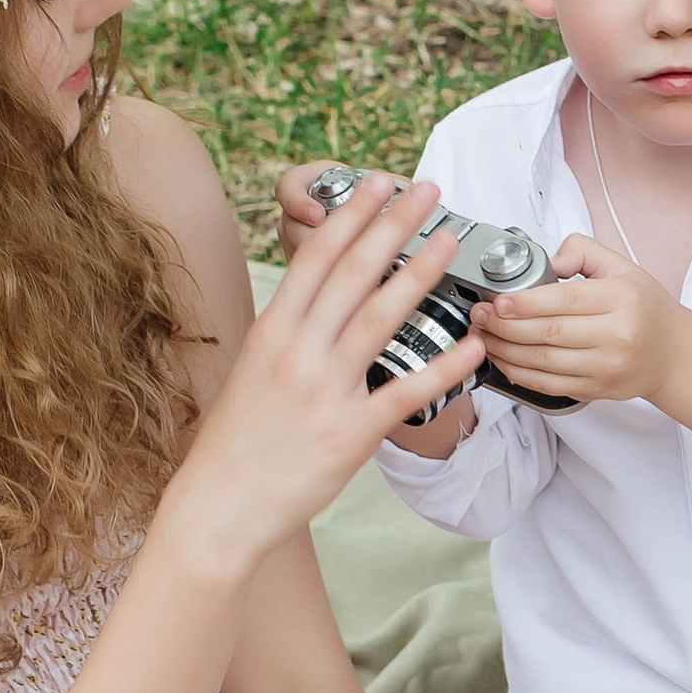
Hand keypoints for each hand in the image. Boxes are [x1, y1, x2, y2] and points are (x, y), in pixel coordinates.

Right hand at [162, 175, 481, 581]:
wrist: (218, 508)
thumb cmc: (235, 443)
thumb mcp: (251, 372)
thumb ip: (286, 335)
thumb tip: (315, 302)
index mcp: (270, 331)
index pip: (315, 257)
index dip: (350, 216)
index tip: (377, 185)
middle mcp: (296, 352)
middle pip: (352, 273)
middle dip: (393, 225)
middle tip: (425, 189)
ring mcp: (324, 391)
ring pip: (379, 318)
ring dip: (419, 273)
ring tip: (449, 241)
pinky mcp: (350, 434)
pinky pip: (406, 392)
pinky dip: (444, 366)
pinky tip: (473, 344)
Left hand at [481, 235, 685, 406]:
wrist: (671, 353)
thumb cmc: (644, 308)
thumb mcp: (622, 266)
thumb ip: (582, 251)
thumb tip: (548, 260)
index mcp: (622, 299)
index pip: (566, 300)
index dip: (526, 302)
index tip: (497, 300)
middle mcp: (616, 335)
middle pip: (549, 333)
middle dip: (505, 325)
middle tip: (479, 315)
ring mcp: (606, 367)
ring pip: (543, 362)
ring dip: (505, 350)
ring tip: (483, 336)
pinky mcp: (595, 390)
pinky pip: (548, 385)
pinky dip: (519, 373)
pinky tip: (503, 358)